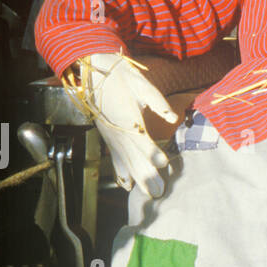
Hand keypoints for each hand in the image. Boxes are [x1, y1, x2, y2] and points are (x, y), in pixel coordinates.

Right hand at [71, 53, 178, 197]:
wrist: (93, 73)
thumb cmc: (119, 76)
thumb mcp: (140, 83)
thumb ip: (157, 101)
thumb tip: (173, 117)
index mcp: (127, 118)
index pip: (142, 140)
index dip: (152, 153)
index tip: (164, 163)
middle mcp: (119, 133)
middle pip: (135, 159)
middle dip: (148, 176)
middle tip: (160, 192)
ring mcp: (113, 138)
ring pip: (126, 163)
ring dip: (139, 179)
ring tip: (151, 193)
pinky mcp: (109, 139)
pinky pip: (115, 160)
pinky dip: (121, 174)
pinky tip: (127, 186)